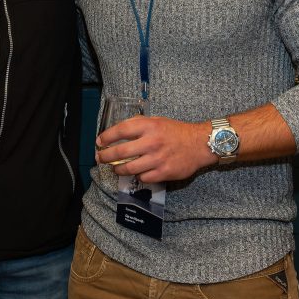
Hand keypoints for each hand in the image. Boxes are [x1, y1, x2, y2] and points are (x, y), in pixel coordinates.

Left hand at [96, 116, 215, 183]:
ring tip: (115, 169)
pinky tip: (137, 173)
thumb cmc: (176, 131)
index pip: (121, 130)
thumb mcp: (156, 121)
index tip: (99, 141)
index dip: (106, 137)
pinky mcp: (164, 172)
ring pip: (129, 168)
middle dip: (105, 157)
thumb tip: (117, 132)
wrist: (199, 144)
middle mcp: (152, 142)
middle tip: (100, 158)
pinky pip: (143, 178)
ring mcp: (158, 159)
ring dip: (118, 170)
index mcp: (149, 126)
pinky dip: (137, 176)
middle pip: (120, 152)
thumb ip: (138, 124)